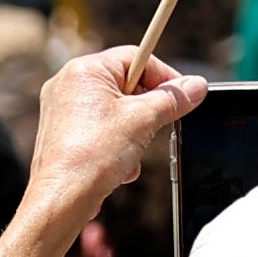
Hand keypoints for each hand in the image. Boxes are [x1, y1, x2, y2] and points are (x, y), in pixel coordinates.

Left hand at [22, 41, 201, 240]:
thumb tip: (196, 86)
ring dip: (133, 132)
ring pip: (115, 111)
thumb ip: (172, 99)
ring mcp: (63, 110)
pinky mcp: (63, 134)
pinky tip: (119, 166)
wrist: (61, 199)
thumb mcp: (143, 121)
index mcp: (85, 70)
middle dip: (146, 110)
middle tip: (158, 126)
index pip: (135, 57)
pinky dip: (116, 145)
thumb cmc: (93, 156)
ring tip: (131, 153)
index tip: (183, 95)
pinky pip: (100, 129)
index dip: (164, 75)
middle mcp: (69, 84)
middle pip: (125, 84)